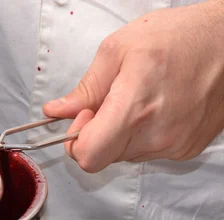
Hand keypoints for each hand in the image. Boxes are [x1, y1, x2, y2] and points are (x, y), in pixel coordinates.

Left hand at [42, 1, 223, 172]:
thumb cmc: (181, 36)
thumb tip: (57, 112)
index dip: (76, 140)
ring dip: (119, 134)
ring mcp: (174, 146)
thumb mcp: (119, 50)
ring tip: (138, 99)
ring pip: (124, 156)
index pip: (89, 156)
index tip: (82, 117)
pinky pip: (147, 152)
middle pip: (103, 157)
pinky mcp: (187, 150)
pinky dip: (141, 135)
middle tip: (108, 102)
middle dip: (95, 134)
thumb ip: (85, 88)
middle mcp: (157, 135)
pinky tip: (156, 108)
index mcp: (135, 108)